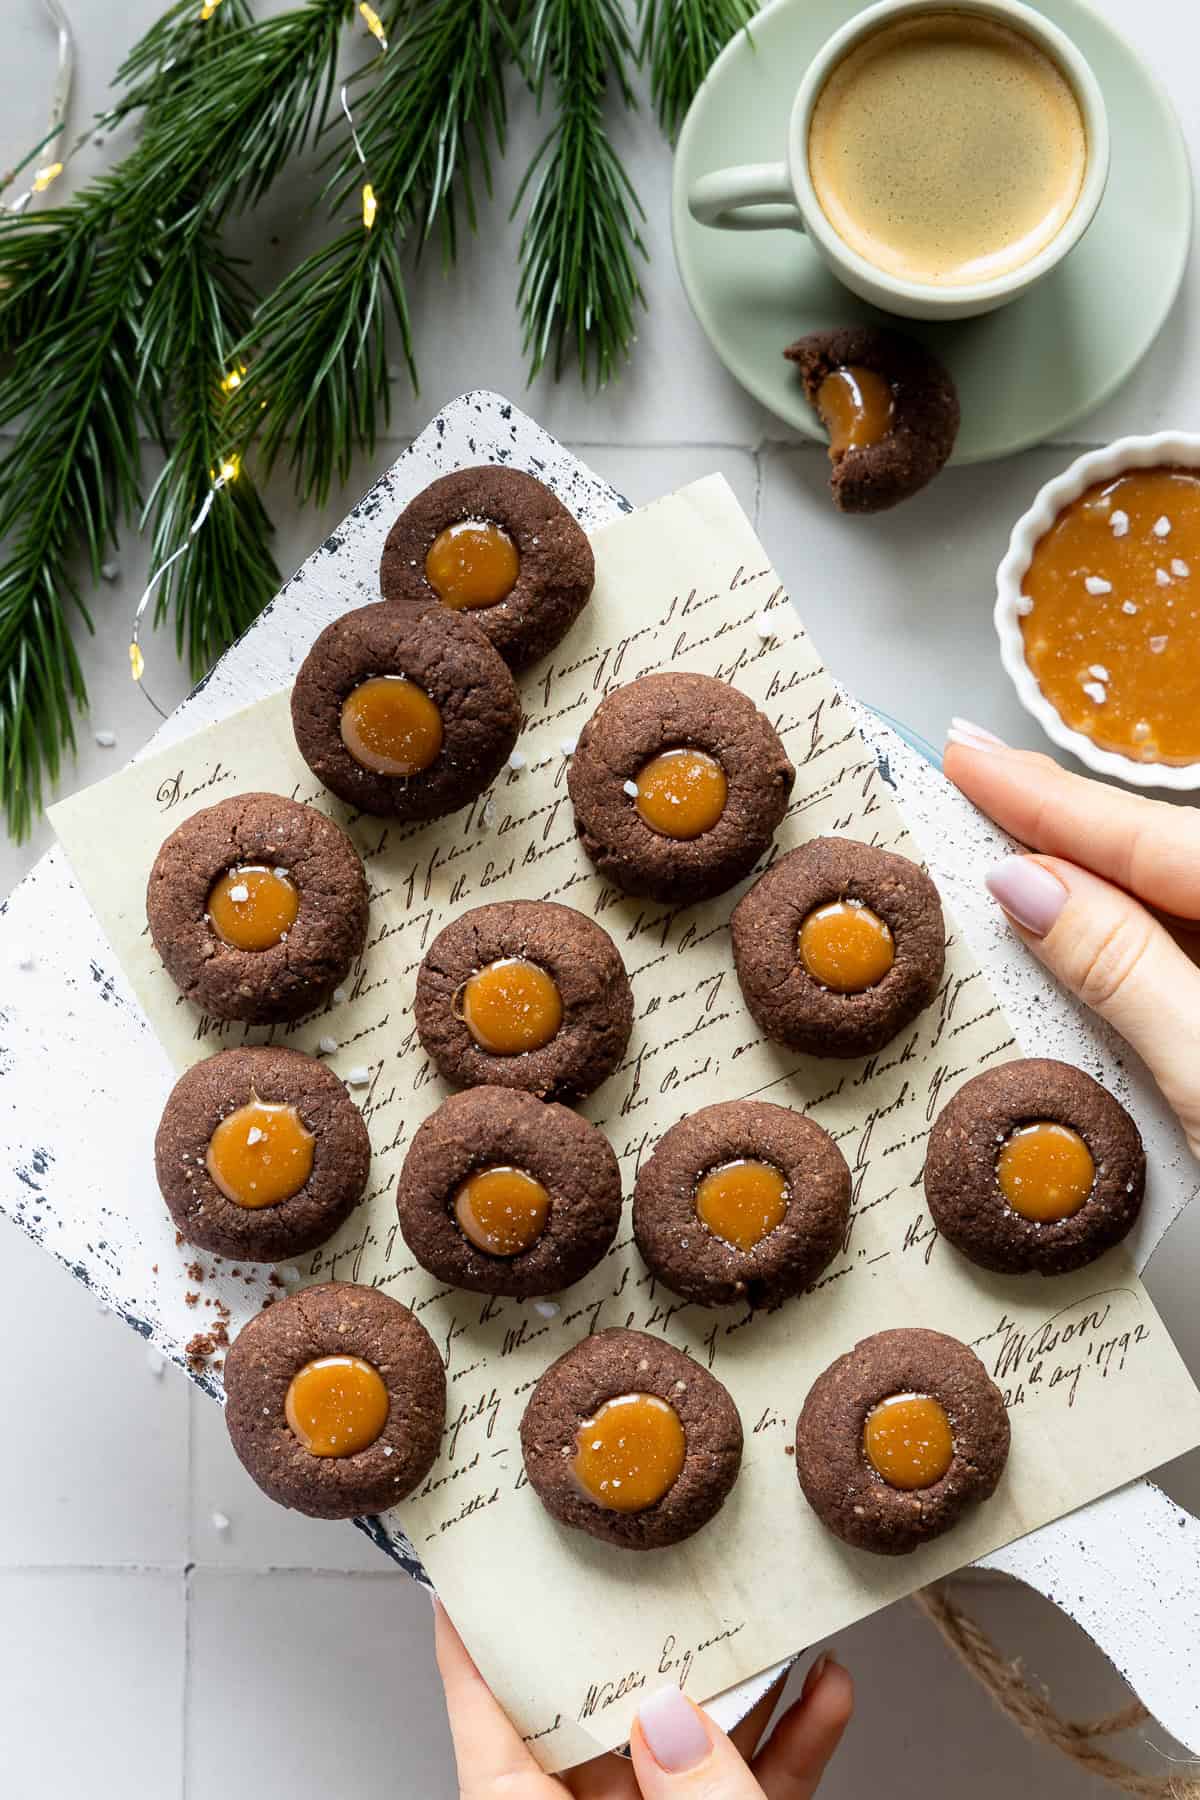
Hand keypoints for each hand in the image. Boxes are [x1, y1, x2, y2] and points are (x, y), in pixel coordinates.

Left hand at [433, 1599, 852, 1799]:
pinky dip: (788, 1744)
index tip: (474, 1570)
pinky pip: (748, 1790)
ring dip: (736, 1684)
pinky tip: (824, 1691)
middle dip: (639, 1640)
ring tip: (764, 1611)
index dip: (477, 1647)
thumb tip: (674, 1717)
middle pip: (598, 1723)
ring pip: (685, 1753)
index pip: (489, 1733)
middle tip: (656, 1560)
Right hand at [945, 720, 1199, 1155]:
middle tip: (985, 784)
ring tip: (1023, 857)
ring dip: (1108, 887)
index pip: (1159, 836)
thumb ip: (1124, 971)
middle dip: (1075, 826)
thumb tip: (1029, 886)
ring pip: (1197, 906)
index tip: (973, 761)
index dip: (1050, 800)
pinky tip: (1104, 941)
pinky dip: (1153, 946)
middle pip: (1181, 857)